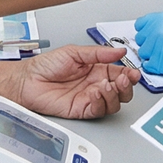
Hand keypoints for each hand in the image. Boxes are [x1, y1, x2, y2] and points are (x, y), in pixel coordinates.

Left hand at [9, 45, 134, 118]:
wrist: (28, 81)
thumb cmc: (46, 65)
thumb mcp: (74, 52)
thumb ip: (98, 53)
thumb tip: (119, 51)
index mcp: (95, 69)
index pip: (119, 73)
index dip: (129, 74)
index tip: (134, 72)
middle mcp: (95, 84)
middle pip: (121, 91)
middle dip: (127, 86)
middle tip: (126, 80)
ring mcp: (89, 98)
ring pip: (113, 102)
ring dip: (115, 94)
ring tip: (106, 85)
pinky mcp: (82, 110)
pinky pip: (98, 110)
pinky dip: (102, 102)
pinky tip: (96, 92)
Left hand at [133, 11, 162, 76]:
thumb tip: (160, 31)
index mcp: (159, 19)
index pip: (140, 25)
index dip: (146, 31)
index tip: (149, 35)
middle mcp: (154, 32)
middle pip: (141, 39)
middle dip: (149, 43)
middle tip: (160, 46)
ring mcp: (154, 48)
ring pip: (144, 53)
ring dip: (152, 55)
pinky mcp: (158, 63)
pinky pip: (148, 66)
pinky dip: (154, 66)